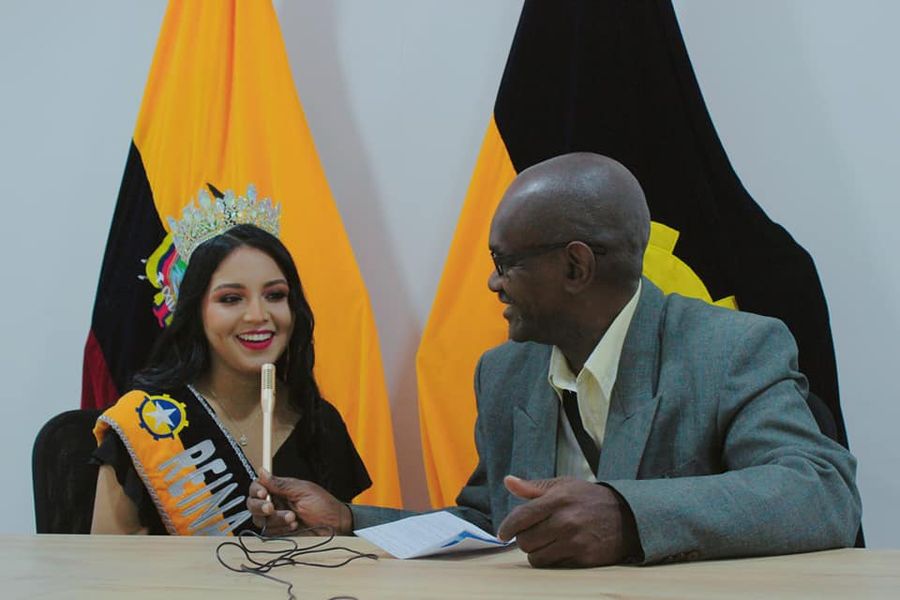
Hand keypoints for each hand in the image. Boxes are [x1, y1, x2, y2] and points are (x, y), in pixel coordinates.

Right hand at [247, 470, 352, 535]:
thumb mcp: (303, 491)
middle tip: (272, 508)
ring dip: (275, 519)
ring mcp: (276, 520)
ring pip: (260, 520)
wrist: (335, 527)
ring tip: (293, 518)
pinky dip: (279, 530)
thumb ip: (280, 484)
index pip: (258, 487)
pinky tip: (293, 527)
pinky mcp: (279, 533)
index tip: (263, 494)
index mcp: (281, 490)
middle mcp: (276, 504)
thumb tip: (262, 471)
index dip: (256, 490)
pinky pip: (268, 533)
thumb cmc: (324, 506)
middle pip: (253, 504)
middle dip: (260, 507)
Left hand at [497, 475, 639, 567]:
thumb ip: (534, 487)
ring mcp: (575, 540)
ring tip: (544, 543)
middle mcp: (565, 520)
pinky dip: (551, 559)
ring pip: (536, 557)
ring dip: (536, 552)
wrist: (627, 516)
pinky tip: (558, 549)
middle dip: (524, 539)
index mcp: (558, 499)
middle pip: (526, 540)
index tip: (503, 533)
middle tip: (531, 535)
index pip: (522, 517)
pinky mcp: (583, 557)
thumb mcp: (564, 486)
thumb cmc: (590, 499)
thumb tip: (508, 482)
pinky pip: (553, 565)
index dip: (508, 527)